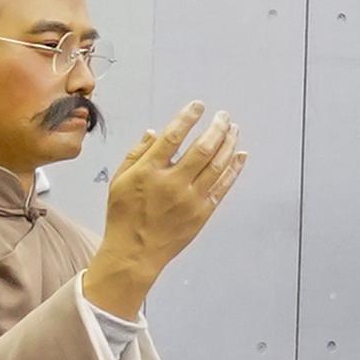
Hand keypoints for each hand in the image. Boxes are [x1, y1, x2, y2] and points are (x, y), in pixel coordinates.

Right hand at [79, 104, 244, 317]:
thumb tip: (153, 132)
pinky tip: (240, 155)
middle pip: (202, 148)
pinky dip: (234, 170)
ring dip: (228, 144)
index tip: (198, 106)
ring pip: (217, 166)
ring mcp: (190, 199)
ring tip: (234, 129)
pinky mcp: (202, 213)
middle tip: (224, 115)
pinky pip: (223, 187)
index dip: (188, 117)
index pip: (172, 136)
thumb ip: (136, 154)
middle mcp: (172, 183)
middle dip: (216, 128)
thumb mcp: (119, 181)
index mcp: (149, 172)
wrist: (135, 253)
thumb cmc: (124, 215)